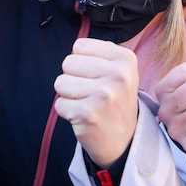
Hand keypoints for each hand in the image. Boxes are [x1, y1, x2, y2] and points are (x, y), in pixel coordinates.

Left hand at [54, 38, 138, 167]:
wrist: (124, 139)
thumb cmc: (115, 98)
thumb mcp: (120, 69)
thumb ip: (99, 52)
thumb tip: (76, 47)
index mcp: (125, 59)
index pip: (79, 46)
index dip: (82, 62)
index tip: (99, 76)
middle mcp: (118, 75)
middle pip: (68, 62)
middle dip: (73, 78)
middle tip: (91, 92)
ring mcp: (104, 95)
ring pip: (60, 82)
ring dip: (69, 95)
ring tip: (87, 103)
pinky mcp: (88, 114)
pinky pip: (59, 104)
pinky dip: (67, 112)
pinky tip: (84, 117)